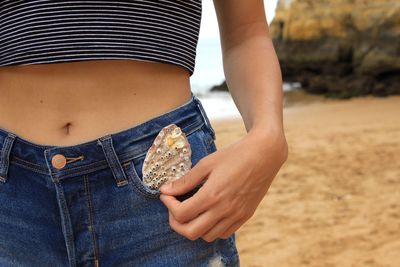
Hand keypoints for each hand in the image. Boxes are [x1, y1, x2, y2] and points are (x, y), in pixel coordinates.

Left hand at [159, 126, 287, 241]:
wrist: (264, 154)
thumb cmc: (235, 155)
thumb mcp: (207, 163)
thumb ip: (186, 180)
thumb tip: (166, 190)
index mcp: (212, 195)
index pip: (181, 214)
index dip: (169, 205)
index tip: (167, 195)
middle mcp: (224, 210)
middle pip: (190, 232)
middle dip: (176, 222)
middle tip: (174, 207)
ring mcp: (236, 216)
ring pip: (206, 236)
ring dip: (193, 227)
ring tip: (191, 211)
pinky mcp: (244, 216)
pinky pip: (223, 233)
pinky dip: (211, 229)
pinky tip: (208, 214)